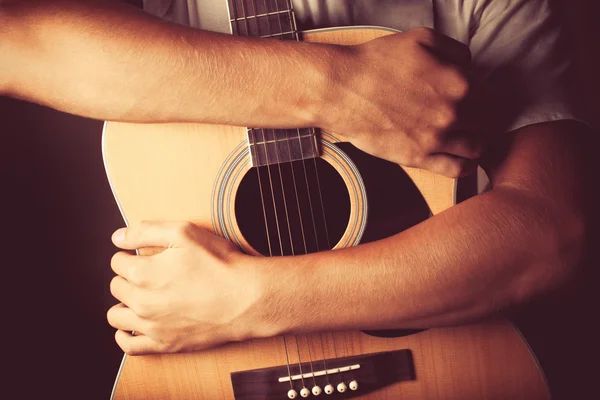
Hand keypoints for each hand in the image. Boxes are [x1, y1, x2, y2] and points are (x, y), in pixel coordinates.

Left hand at [106, 221, 263, 354]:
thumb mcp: (184, 232)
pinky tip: (132, 326)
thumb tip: (118, 236)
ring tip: (141, 296)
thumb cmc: (220, 265)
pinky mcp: (164, 344)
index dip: (130, 255)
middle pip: (116, 287)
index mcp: (143, 273)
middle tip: (149, 273)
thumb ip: (145, 231)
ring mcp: (151, 326)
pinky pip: (129, 346)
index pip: (117, 262)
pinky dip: (124, 335)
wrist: (246, 298)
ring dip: (124, 304)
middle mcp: (141, 302)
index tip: (144, 255)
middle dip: (127, 277)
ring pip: (116, 316)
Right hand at [323, 27, 492, 176]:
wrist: (342, 90)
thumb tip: (470, 65)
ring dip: (477, 141)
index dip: (484, 94)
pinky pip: (457, 170)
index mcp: (459, 83)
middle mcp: (453, 114)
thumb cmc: (376, 63)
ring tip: (467, 136)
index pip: (491, 95)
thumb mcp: (421, 38)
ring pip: (478, 148)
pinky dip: (465, 165)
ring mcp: (437, 139)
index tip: (475, 97)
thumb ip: (456, 50)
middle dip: (483, 118)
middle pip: (488, 122)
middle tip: (472, 116)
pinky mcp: (418, 158)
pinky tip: (461, 158)